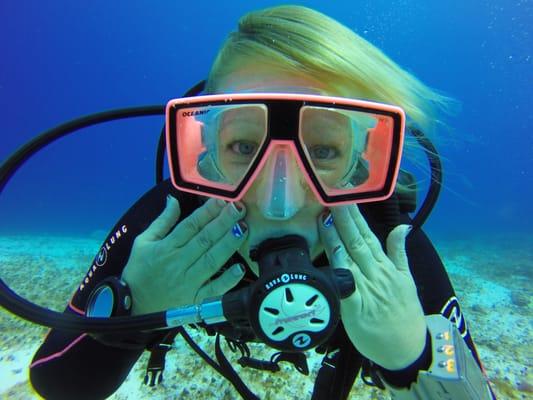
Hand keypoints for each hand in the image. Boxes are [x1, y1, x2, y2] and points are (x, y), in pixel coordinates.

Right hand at [121, 195, 247, 314]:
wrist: (131, 307)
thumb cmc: (139, 272)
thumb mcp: (143, 242)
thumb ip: (162, 221)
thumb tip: (174, 199)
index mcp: (166, 247)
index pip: (190, 226)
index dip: (207, 212)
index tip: (222, 199)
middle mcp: (179, 263)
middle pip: (204, 240)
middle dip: (223, 222)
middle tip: (239, 208)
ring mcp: (188, 283)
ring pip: (212, 260)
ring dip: (228, 244)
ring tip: (243, 229)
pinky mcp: (195, 302)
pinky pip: (213, 291)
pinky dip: (226, 281)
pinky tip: (239, 269)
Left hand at [318, 204, 426, 369]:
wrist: (408, 349)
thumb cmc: (405, 314)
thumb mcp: (407, 279)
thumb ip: (398, 252)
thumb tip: (402, 226)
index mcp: (386, 267)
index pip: (368, 235)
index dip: (356, 216)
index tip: (345, 195)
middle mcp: (375, 274)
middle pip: (357, 241)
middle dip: (344, 218)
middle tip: (332, 195)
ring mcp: (365, 290)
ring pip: (348, 259)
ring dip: (335, 237)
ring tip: (324, 216)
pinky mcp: (355, 308)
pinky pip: (344, 286)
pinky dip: (337, 270)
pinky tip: (328, 255)